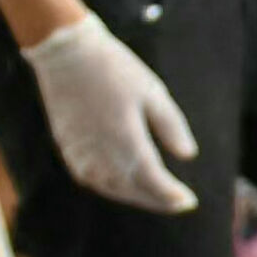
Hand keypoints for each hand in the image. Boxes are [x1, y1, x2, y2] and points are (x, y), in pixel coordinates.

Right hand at [16, 12, 199, 213]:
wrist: (67, 54)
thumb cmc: (115, 69)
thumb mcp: (153, 92)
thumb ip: (171, 126)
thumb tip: (188, 155)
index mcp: (125, 139)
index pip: (152, 180)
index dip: (170, 195)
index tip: (189, 201)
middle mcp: (100, 153)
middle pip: (132, 189)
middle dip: (157, 200)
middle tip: (178, 203)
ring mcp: (79, 153)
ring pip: (111, 188)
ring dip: (135, 196)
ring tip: (157, 197)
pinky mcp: (67, 148)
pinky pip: (92, 179)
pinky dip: (112, 187)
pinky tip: (125, 184)